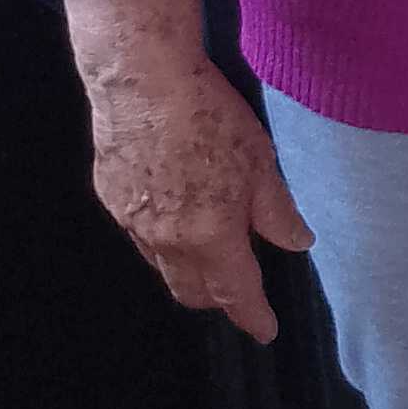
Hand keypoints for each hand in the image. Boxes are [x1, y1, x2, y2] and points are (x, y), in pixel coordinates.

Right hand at [60, 0, 312, 343]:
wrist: (139, 78)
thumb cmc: (208, 116)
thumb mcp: (259, 163)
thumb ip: (277, 211)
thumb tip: (298, 242)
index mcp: (210, 235)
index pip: (235, 292)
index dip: (252, 315)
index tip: (265, 330)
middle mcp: (166, 239)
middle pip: (192, 290)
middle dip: (217, 298)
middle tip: (239, 288)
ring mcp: (132, 220)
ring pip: (163, 266)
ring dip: (188, 269)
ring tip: (210, 249)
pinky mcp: (110, 196)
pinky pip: (140, 235)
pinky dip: (163, 238)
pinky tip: (175, 211)